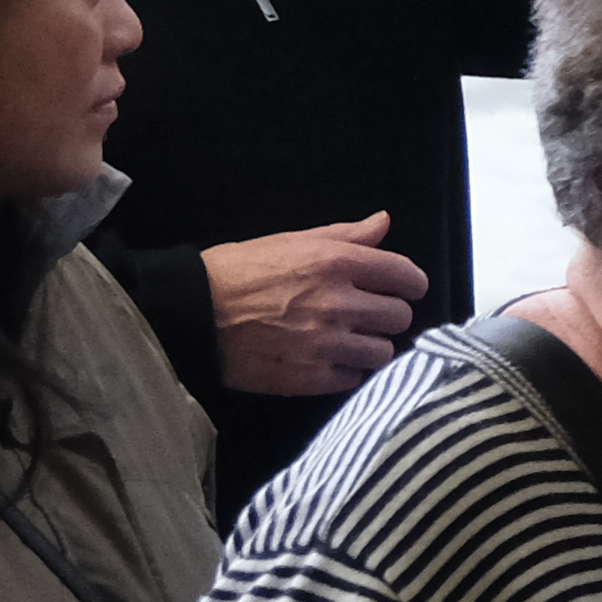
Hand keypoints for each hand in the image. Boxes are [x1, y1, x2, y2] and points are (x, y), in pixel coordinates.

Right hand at [207, 215, 431, 395]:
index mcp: (336, 263)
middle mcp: (337, 303)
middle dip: (388, 314)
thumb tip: (384, 222)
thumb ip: (345, 235)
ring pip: (383, 352)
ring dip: (371, 345)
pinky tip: (329, 359)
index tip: (404, 287)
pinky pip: (354, 379)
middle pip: (399, 316)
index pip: (406, 276)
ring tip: (349, 339)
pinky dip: (347, 371)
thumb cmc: (237, 271)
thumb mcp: (292, 241)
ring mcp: (325, 344)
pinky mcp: (309, 378)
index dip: (410, 283)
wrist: (191, 314)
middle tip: (368, 314)